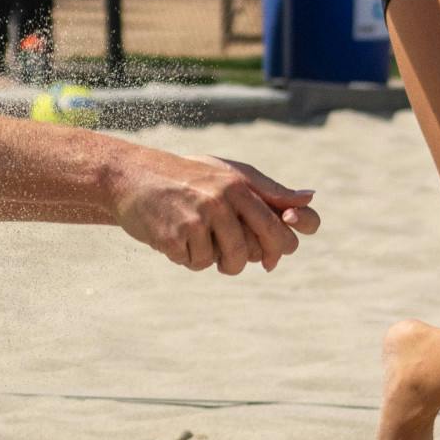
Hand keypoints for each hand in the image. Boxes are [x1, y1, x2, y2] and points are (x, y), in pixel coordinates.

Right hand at [109, 151, 319, 273]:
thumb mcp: (228, 175)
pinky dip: (186, 257)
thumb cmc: (185, 176)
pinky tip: (173, 238)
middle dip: (245, 260)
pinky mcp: (174, 235)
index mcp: (239, 186)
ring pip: (224, 262)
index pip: (281, 230)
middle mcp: (221, 201)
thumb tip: (310, 199)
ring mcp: (197, 218)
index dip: (280, 247)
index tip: (270, 253)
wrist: (129, 176)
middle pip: (253, 252)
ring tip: (196, 242)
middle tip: (232, 256)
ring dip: (212, 260)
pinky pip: (194, 263)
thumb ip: (268, 190)